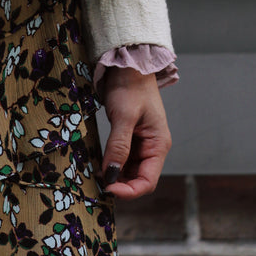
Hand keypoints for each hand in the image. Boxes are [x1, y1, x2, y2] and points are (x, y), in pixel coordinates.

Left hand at [100, 67, 171, 199]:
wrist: (127, 64)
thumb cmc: (131, 86)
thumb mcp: (124, 116)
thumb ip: (119, 146)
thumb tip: (111, 175)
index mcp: (158, 144)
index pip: (148, 181)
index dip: (129, 191)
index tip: (108, 189)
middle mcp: (152, 147)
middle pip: (138, 178)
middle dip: (120, 184)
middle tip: (98, 182)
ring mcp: (141, 142)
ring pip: (128, 169)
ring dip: (114, 174)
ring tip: (96, 173)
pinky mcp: (130, 136)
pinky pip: (122, 157)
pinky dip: (111, 162)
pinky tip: (99, 162)